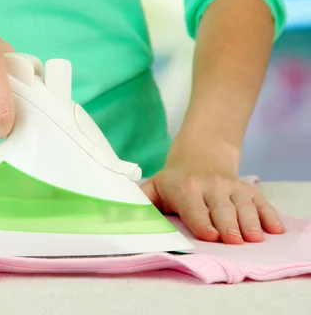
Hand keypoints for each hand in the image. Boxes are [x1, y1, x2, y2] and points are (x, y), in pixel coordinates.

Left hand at [140, 141, 284, 243]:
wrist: (201, 155)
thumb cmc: (175, 181)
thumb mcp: (154, 186)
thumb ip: (140, 201)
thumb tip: (120, 215)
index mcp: (186, 189)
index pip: (194, 208)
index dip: (202, 222)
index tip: (210, 235)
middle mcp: (211, 187)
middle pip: (222, 210)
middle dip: (228, 226)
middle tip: (234, 241)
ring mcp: (232, 188)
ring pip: (243, 206)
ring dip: (250, 223)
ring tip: (254, 238)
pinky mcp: (248, 190)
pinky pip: (262, 202)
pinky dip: (269, 215)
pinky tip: (275, 229)